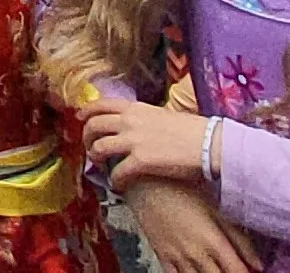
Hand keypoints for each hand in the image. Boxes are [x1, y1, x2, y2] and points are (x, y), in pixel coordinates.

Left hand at [82, 97, 213, 185]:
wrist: (209, 144)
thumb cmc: (193, 130)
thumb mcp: (163, 114)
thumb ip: (145, 118)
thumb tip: (136, 126)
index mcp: (136, 108)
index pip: (101, 104)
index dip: (87, 111)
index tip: (81, 118)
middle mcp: (130, 121)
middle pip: (93, 125)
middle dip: (86, 137)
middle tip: (90, 147)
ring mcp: (133, 141)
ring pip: (99, 148)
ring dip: (96, 158)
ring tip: (102, 165)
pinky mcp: (140, 161)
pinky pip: (117, 173)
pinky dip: (114, 181)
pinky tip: (119, 185)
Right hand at [122, 180, 259, 272]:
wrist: (144, 184)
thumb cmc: (183, 189)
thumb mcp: (215, 209)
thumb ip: (239, 238)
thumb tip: (258, 264)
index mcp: (213, 242)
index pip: (237, 272)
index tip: (253, 270)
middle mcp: (196, 256)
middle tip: (234, 266)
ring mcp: (178, 259)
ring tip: (217, 267)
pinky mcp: (163, 258)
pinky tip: (197, 270)